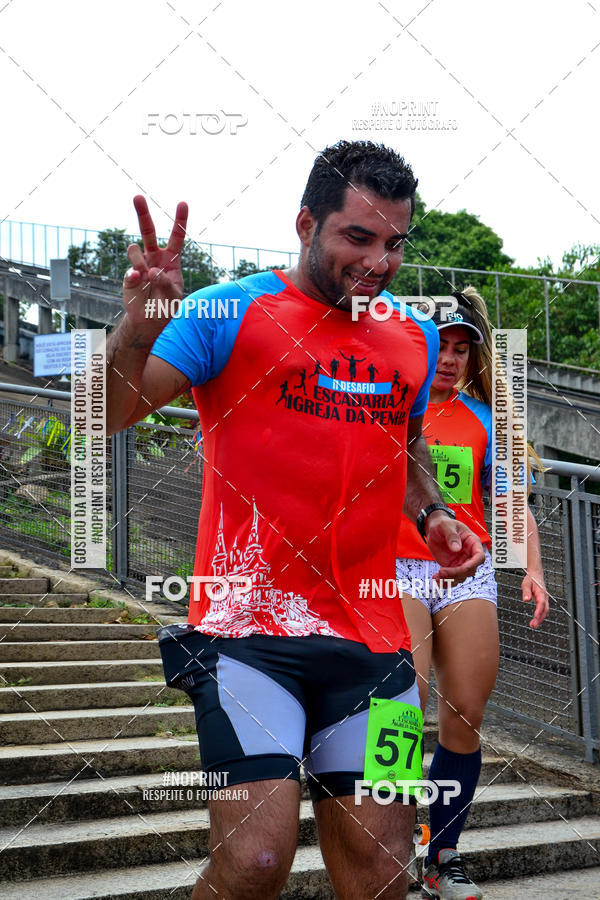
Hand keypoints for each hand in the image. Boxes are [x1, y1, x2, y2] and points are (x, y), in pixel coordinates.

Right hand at [122, 195, 187, 327]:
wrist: (150, 320)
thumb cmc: (167, 305)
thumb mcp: (173, 295)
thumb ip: (166, 283)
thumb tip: (151, 272)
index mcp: (171, 259)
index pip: (177, 236)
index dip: (180, 220)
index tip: (182, 203)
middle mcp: (154, 257)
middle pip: (148, 231)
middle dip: (143, 213)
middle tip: (137, 197)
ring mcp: (140, 265)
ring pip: (135, 250)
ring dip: (140, 262)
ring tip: (146, 278)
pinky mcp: (129, 276)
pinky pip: (130, 271)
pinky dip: (134, 278)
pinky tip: (138, 283)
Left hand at [426, 513, 484, 584]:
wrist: (434, 529)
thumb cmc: (442, 524)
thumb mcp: (445, 526)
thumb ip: (452, 536)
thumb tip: (456, 548)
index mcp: (472, 543)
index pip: (479, 557)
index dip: (472, 565)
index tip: (461, 568)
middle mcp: (469, 554)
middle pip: (470, 570)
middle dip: (456, 574)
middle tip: (441, 572)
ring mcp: (461, 562)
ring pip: (461, 577)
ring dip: (449, 580)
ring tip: (436, 577)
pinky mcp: (452, 567)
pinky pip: (452, 578)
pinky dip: (445, 582)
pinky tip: (436, 580)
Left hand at [521, 570, 548, 627]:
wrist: (536, 575)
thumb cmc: (531, 579)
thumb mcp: (526, 584)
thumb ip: (526, 592)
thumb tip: (525, 600)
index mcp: (541, 592)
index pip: (541, 603)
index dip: (539, 610)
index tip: (535, 616)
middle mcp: (545, 597)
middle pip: (545, 610)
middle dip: (540, 618)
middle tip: (533, 625)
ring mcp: (544, 600)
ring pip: (544, 611)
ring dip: (540, 619)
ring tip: (533, 625)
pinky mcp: (542, 602)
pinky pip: (543, 610)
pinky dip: (540, 616)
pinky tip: (535, 621)